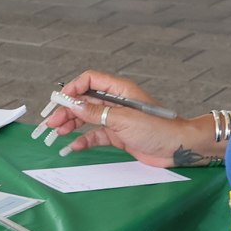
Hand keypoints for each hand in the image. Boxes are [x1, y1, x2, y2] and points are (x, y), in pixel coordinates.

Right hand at [44, 70, 200, 167]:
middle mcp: (116, 102)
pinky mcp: (118, 135)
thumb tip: (73, 104)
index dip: (73, 89)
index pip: (90, 81)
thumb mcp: (123, 119)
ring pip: (87, 118)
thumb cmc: (159, 129)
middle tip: (52, 121)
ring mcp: (116, 119)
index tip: (60, 100)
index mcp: (120, 90)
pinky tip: (74, 145)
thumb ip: (96, 112)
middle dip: (68, 110)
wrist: (178, 148)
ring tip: (58, 132)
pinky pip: (95, 135)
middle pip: (85, 101)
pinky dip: (84, 139)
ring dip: (72, 124)